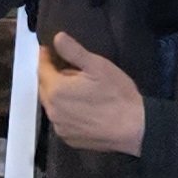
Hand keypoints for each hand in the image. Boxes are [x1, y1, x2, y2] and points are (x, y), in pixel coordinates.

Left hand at [38, 30, 148, 154]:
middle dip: (50, 75)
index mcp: (56, 90)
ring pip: (52, 105)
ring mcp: (60, 127)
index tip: (48, 49)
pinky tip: (79, 106)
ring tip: (72, 86)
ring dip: (57, 94)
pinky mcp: (70, 139)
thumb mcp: (97, 66)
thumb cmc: (116, 93)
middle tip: (63, 66)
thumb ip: (73, 51)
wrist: (134, 127)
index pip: (42, 69)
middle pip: (44, 88)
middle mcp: (52, 111)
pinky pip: (61, 120)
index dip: (45, 57)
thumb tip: (56, 38)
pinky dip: (65, 110)